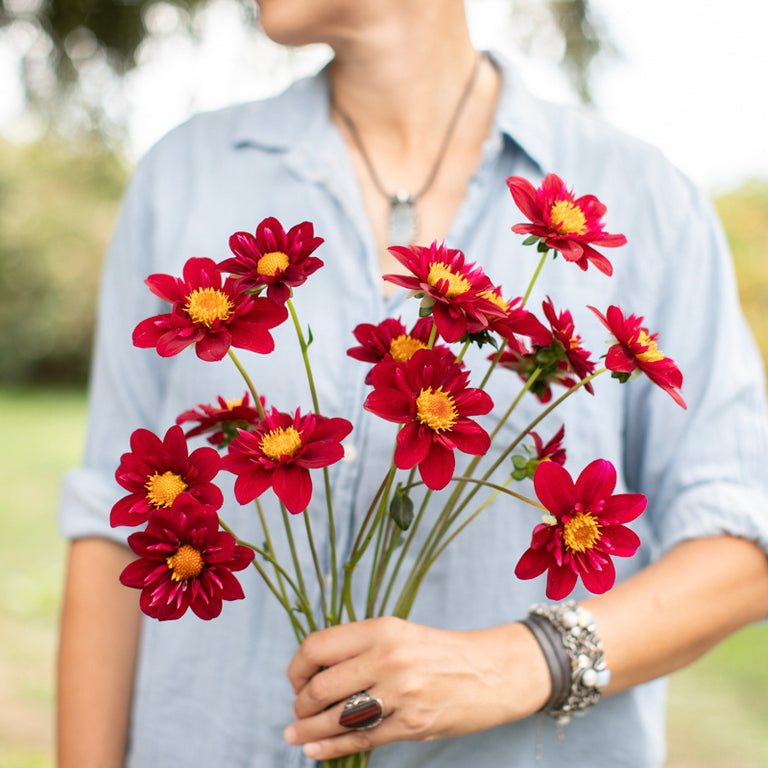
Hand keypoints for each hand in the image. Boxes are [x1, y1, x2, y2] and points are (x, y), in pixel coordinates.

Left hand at [283, 616, 549, 759]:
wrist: (492, 672)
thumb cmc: (441, 652)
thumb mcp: (400, 634)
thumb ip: (361, 647)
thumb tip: (316, 670)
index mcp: (381, 629)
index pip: (318, 646)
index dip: (297, 667)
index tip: (296, 680)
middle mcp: (388, 657)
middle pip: (321, 685)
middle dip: (301, 703)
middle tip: (298, 711)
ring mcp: (400, 692)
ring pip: (337, 717)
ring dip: (308, 730)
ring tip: (295, 735)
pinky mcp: (412, 724)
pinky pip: (361, 739)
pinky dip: (331, 747)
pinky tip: (315, 750)